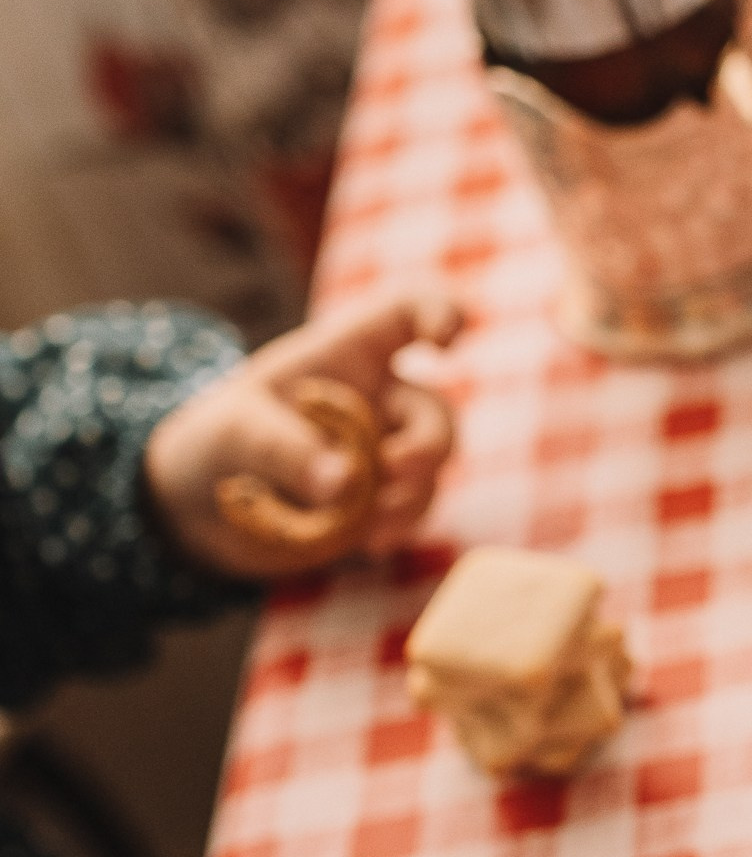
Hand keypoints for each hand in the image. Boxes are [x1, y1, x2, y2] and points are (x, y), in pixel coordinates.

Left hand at [147, 291, 463, 581]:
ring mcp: (384, 450)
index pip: (406, 314)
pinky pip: (412, 508)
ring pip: (431, 465)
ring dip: (413, 492)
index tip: (446, 345)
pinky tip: (373, 542)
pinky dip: (400, 524)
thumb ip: (286, 449)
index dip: (439, 315)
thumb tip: (343, 484)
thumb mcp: (234, 431)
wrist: (200, 502)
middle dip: (427, 442)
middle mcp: (377, 397)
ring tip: (375, 522)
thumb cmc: (218, 437)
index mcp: (346, 354)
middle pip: (432, 409)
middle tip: (394, 469)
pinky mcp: (379, 499)